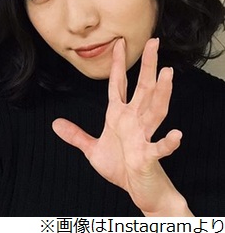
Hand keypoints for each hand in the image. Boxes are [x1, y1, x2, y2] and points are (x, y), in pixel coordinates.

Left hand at [52, 38, 192, 215]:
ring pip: (155, 111)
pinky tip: (177, 134)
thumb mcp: (92, 150)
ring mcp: (143, 137)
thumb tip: (55, 123)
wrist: (138, 190)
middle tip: (154, 42)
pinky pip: (159, 148)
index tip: (118, 42)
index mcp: (119, 115)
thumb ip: (76, 135)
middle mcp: (134, 121)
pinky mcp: (148, 157)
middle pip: (143, 88)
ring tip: (167, 74)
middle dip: (147, 66)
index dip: (117, 63)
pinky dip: (167, 142)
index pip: (118, 84)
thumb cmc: (120, 166)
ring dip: (162, 94)